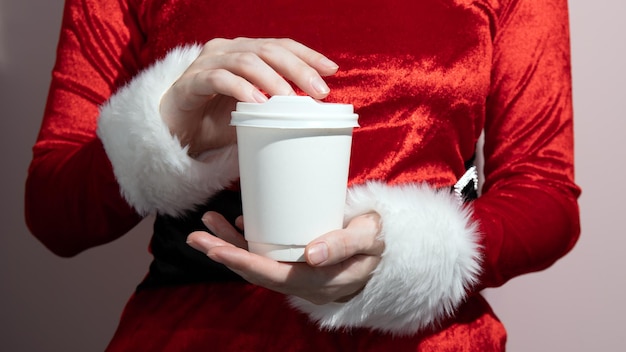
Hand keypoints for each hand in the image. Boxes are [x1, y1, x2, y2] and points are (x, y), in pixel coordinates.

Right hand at [160, 38, 338, 155]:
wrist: (175, 134)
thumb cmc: (217, 120)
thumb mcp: (253, 111)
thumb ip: (276, 105)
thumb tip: (314, 111)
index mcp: (244, 52)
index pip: (281, 46)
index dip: (307, 55)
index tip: (331, 70)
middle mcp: (226, 50)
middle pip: (267, 50)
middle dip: (297, 69)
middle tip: (318, 91)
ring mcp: (206, 64)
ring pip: (244, 61)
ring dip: (271, 79)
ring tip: (289, 98)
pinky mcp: (189, 83)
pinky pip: (217, 79)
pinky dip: (240, 89)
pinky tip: (257, 102)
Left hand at [187, 212, 383, 304]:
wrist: (382, 251)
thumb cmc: (376, 240)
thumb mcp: (370, 238)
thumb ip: (345, 244)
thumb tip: (311, 254)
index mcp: (321, 282)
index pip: (274, 276)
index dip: (243, 264)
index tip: (215, 249)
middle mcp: (304, 285)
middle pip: (257, 273)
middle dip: (223, 254)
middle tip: (196, 235)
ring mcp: (298, 277)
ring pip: (258, 265)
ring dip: (229, 247)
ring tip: (207, 225)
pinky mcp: (295, 266)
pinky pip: (266, 259)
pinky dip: (247, 244)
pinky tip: (236, 227)